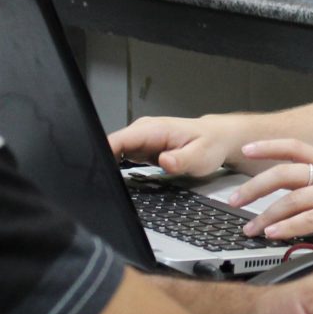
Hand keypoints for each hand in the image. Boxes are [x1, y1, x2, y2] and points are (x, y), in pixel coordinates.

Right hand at [108, 115, 237, 176]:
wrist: (216, 138)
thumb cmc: (209, 145)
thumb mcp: (201, 157)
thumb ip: (182, 160)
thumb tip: (165, 161)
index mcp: (154, 129)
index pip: (118, 139)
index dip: (103, 153)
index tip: (96, 170)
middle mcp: (144, 131)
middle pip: (111, 146)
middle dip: (103, 162)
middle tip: (102, 184)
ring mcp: (141, 139)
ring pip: (114, 151)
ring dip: (108, 165)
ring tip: (108, 182)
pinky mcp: (142, 148)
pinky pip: (121, 156)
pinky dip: (116, 166)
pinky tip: (117, 177)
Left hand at [227, 138, 312, 239]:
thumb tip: (298, 209)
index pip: (296, 148)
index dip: (269, 146)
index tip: (247, 149)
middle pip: (285, 172)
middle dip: (254, 186)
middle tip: (233, 199)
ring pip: (293, 198)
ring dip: (266, 215)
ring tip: (250, 228)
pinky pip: (310, 218)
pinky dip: (288, 226)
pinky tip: (274, 234)